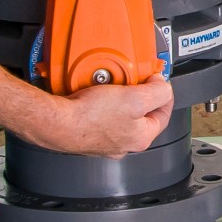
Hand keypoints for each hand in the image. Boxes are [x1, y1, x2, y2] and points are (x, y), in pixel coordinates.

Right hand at [26, 74, 174, 156]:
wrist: (57, 123)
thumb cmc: (90, 117)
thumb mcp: (135, 98)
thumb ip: (158, 92)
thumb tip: (163, 86)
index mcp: (141, 138)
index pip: (163, 114)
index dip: (164, 93)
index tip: (158, 80)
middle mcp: (124, 143)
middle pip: (142, 113)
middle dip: (140, 93)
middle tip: (135, 79)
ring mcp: (106, 139)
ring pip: (122, 112)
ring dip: (121, 96)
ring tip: (114, 84)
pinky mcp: (89, 133)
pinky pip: (103, 113)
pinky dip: (103, 101)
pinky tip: (97, 92)